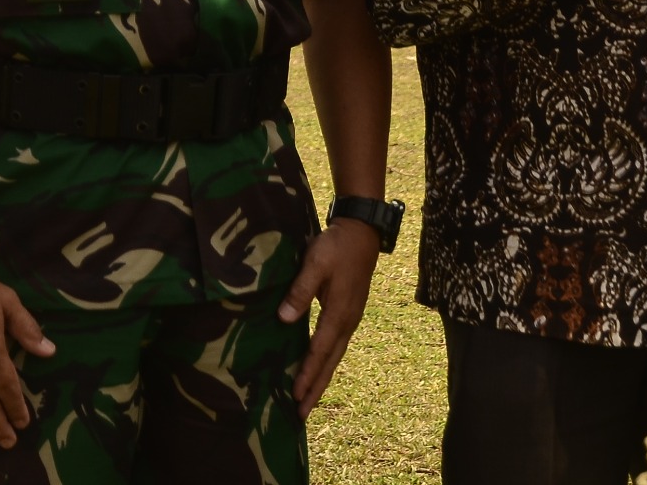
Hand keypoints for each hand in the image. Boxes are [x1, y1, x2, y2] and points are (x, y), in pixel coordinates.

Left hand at [279, 217, 379, 416]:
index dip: (307, 374)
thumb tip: (284, 320)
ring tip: (308, 399)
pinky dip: (326, 362)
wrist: (362, 232)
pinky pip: (336, 345)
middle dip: (316, 388)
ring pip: (335, 355)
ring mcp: (351, 318)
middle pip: (331, 362)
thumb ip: (300, 291)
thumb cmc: (337, 246)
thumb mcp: (316, 263)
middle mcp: (348, 321)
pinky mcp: (349, 312)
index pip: (320, 351)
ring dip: (321, 378)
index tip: (294, 395)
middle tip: (301, 414)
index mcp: (339, 313)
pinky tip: (318, 367)